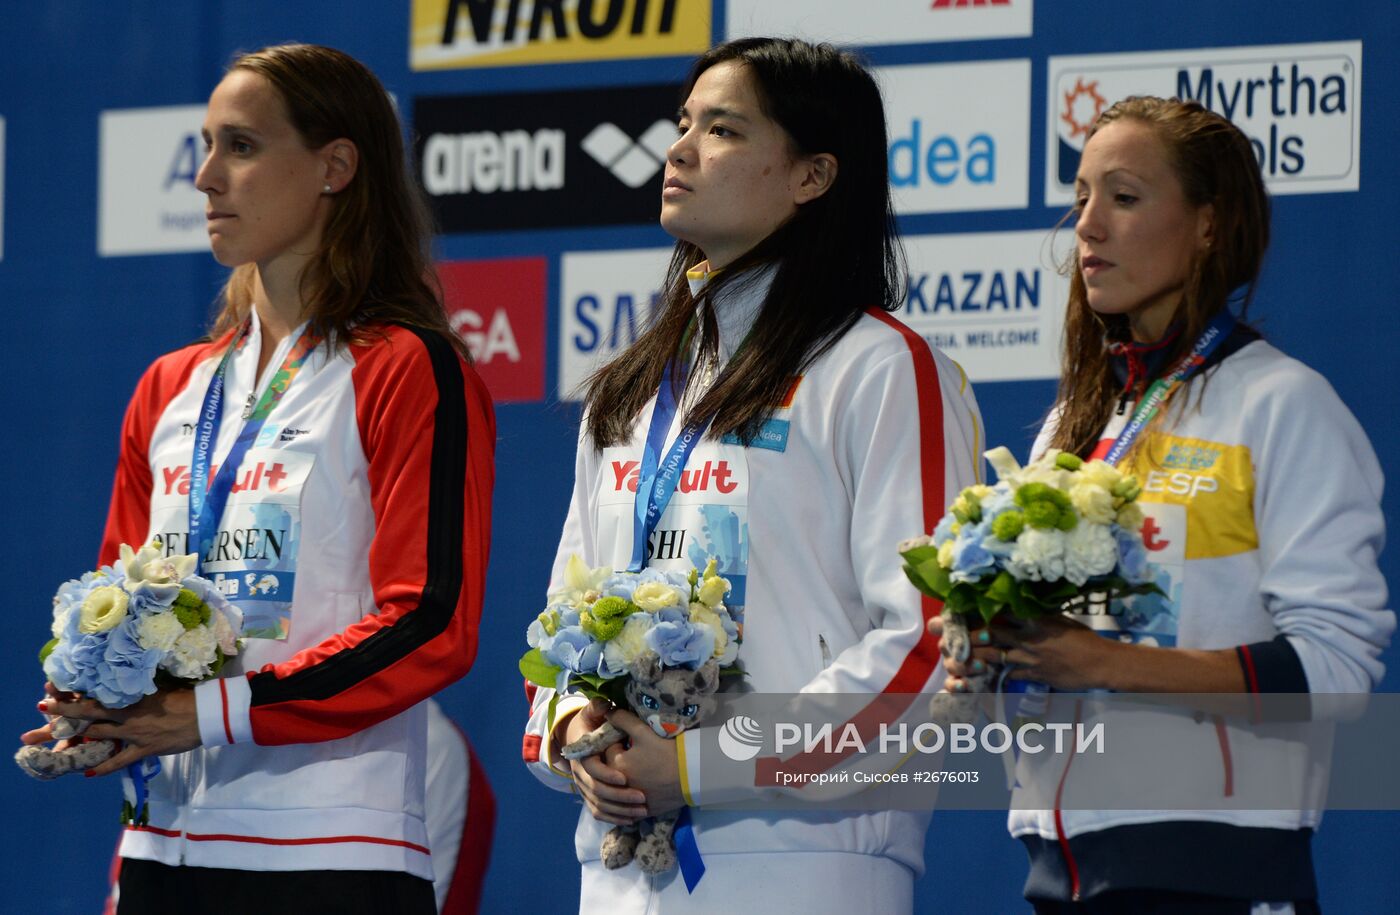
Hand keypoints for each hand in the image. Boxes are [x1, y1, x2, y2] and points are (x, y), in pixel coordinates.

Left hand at [22, 684, 200, 776]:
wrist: (208, 713)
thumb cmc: (188, 695)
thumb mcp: (162, 687)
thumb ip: (142, 688)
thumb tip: (129, 682)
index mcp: (133, 696)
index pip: (97, 695)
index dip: (73, 694)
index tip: (50, 694)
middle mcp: (128, 714)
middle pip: (90, 714)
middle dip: (64, 716)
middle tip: (41, 717)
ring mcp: (134, 733)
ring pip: (99, 735)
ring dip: (79, 739)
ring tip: (56, 746)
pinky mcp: (145, 748)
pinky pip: (120, 759)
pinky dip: (104, 767)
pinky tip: (89, 773)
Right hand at [561, 699, 645, 825]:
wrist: (576, 739)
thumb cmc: (589, 724)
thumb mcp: (590, 713)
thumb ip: (597, 707)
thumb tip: (604, 703)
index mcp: (581, 755)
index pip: (592, 770)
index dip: (607, 774)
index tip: (625, 778)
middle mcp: (579, 774)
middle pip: (596, 791)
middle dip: (620, 796)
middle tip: (642, 798)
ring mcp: (583, 788)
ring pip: (599, 805)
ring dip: (620, 810)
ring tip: (643, 810)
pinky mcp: (589, 797)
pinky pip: (599, 812)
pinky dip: (614, 818)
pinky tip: (632, 819)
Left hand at [607, 709, 684, 817]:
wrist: (692, 776)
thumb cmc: (667, 751)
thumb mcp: (643, 731)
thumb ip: (622, 719)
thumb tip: (607, 712)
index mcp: (616, 764)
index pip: (605, 749)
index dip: (615, 741)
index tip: (626, 738)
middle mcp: (618, 786)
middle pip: (609, 771)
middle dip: (616, 761)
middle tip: (632, 754)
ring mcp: (631, 801)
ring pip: (618, 791)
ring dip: (621, 782)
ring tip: (639, 770)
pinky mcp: (643, 812)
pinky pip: (630, 807)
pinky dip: (631, 800)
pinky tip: (641, 790)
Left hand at [929, 614, 1121, 691]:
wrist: (1100, 662)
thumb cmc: (1081, 638)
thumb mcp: (1058, 620)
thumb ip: (1035, 616)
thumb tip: (1016, 609)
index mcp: (1033, 618)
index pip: (999, 612)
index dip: (976, 611)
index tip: (955, 610)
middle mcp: (1028, 636)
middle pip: (990, 633)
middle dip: (965, 634)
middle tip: (942, 635)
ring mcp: (1030, 657)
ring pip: (994, 656)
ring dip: (974, 659)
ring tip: (955, 660)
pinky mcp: (1034, 674)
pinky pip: (1009, 677)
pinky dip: (995, 678)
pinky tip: (981, 681)